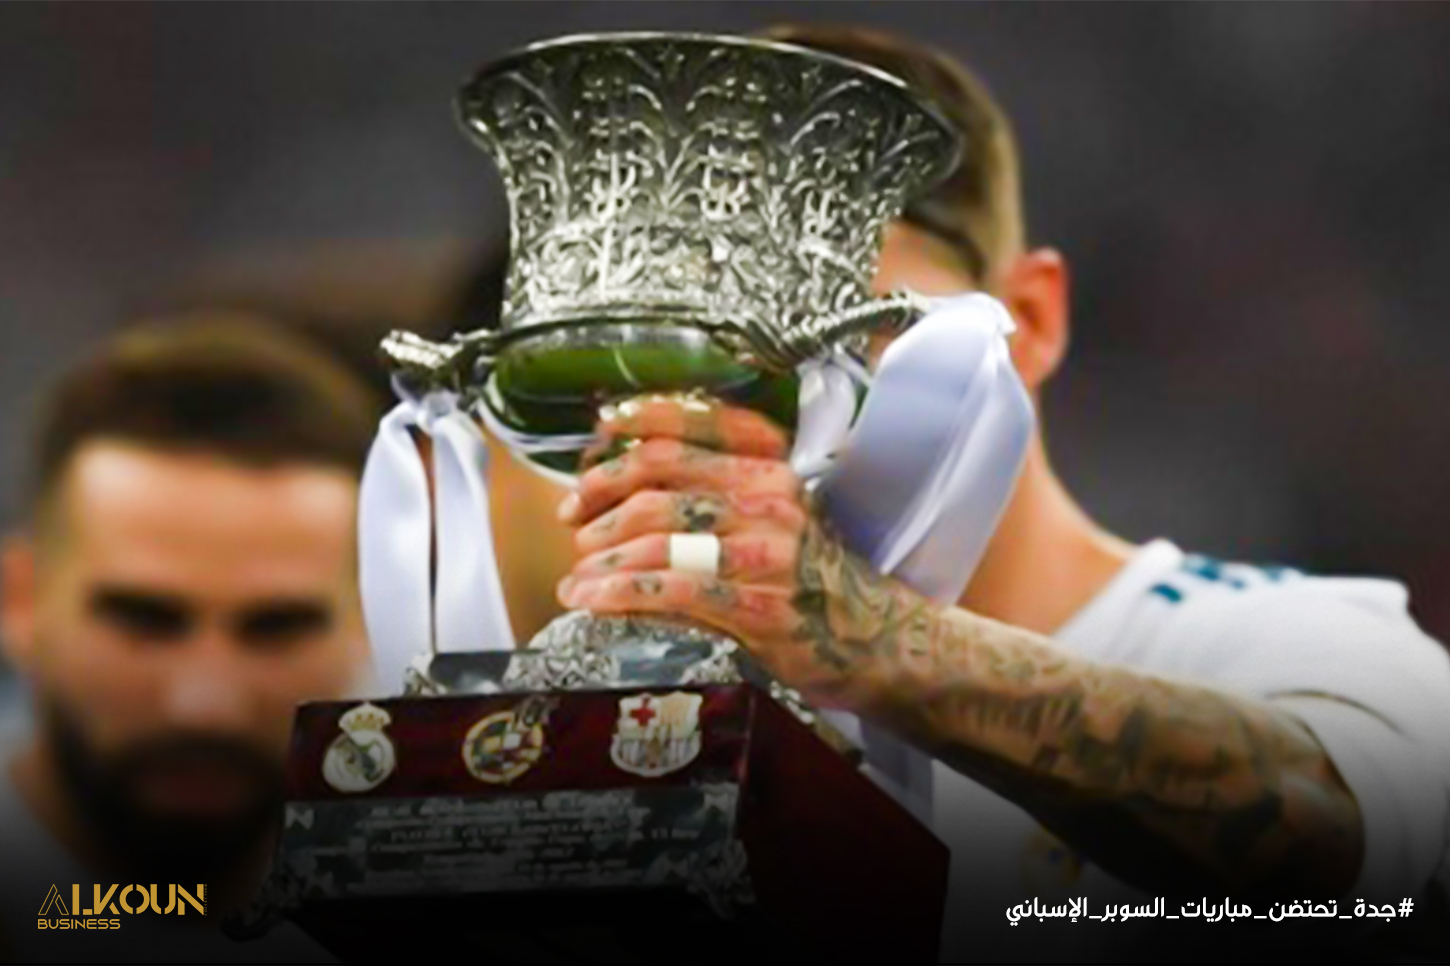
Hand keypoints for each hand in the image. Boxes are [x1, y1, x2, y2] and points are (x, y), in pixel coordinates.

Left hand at [554, 394, 936, 709]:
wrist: (875, 636)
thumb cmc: (812, 575)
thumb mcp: (780, 511)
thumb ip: (721, 488)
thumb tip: (631, 481)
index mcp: (773, 465)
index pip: (694, 424)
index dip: (637, 424)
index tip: (599, 435)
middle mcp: (771, 497)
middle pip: (661, 479)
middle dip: (602, 497)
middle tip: (574, 522)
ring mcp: (768, 552)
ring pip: (660, 536)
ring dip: (603, 555)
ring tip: (577, 575)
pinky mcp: (760, 606)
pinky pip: (674, 591)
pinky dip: (622, 594)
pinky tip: (595, 601)